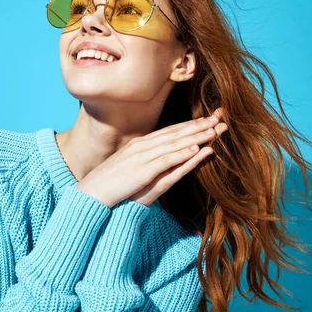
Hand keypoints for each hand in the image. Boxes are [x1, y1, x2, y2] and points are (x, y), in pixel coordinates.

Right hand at [75, 108, 227, 207]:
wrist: (92, 193)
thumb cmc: (112, 183)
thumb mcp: (132, 168)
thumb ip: (149, 162)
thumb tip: (165, 159)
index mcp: (142, 144)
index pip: (171, 131)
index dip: (191, 125)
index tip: (208, 119)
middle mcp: (143, 146)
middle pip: (176, 133)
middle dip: (199, 126)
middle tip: (219, 118)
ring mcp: (142, 157)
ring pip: (174, 144)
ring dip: (196, 136)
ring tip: (214, 131)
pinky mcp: (142, 172)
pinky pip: (166, 161)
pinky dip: (182, 154)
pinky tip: (196, 149)